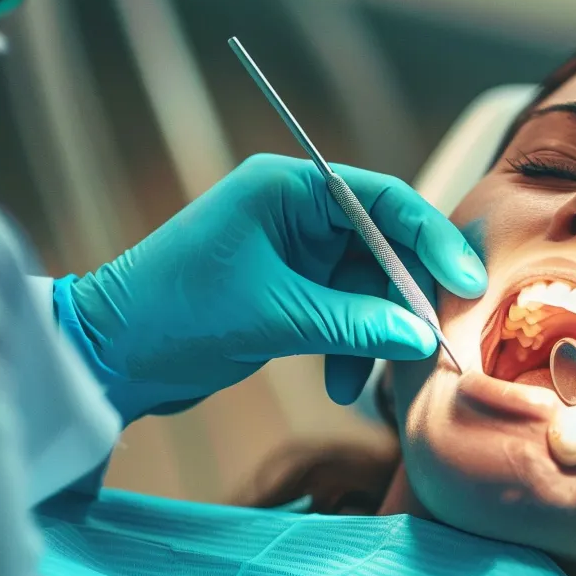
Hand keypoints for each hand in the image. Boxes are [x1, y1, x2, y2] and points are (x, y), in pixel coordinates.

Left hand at [64, 154, 485, 416]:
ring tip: (369, 379)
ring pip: (365, 285)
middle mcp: (293, 211)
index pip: (384, 200)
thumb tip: (420, 335)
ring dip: (374, 333)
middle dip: (405, 298)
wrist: (109, 354)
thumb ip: (354, 323)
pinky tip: (340, 386)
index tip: (466, 285)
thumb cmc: (176, 314)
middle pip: (382, 244)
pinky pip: (342, 312)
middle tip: (434, 341)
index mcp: (288, 189)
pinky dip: (348, 348)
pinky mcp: (285, 291)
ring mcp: (290, 251)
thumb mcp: (275, 318)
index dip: (431, 241)